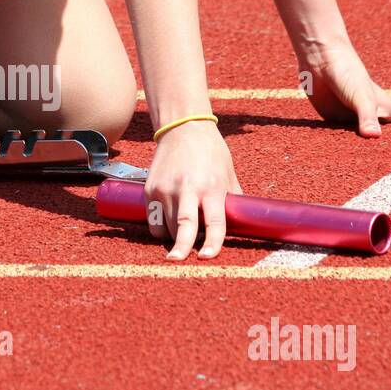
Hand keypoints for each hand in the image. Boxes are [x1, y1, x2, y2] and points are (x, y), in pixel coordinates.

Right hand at [144, 120, 242, 260]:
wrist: (183, 128)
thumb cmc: (211, 152)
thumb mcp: (228, 174)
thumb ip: (231, 200)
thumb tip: (240, 226)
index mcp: (211, 187)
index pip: (214, 222)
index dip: (212, 243)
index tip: (207, 257)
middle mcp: (186, 188)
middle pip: (183, 227)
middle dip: (181, 248)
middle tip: (178, 261)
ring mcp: (165, 188)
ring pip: (165, 226)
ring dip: (173, 237)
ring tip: (181, 234)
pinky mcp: (149, 188)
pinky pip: (152, 219)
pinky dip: (160, 227)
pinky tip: (167, 224)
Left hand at [298, 35, 390, 136]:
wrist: (319, 57)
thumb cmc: (345, 73)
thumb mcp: (360, 97)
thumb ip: (367, 117)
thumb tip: (374, 136)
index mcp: (378, 103)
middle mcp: (365, 109)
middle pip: (387, 117)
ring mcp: (348, 113)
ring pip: (365, 126)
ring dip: (375, 129)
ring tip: (385, 131)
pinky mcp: (331, 116)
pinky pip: (342, 131)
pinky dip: (348, 135)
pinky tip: (347, 137)